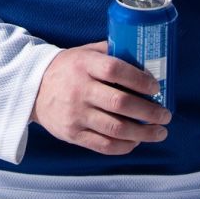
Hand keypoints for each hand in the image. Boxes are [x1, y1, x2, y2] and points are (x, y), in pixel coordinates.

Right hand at [30, 41, 171, 155]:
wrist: (33, 89)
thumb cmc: (68, 68)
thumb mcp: (85, 52)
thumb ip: (111, 53)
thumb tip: (144, 58)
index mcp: (85, 65)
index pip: (115, 71)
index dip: (139, 79)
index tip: (156, 86)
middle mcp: (80, 90)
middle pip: (120, 103)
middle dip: (149, 111)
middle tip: (165, 114)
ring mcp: (76, 114)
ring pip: (115, 128)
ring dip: (143, 133)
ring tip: (159, 132)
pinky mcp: (73, 134)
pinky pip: (103, 145)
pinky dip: (124, 146)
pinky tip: (137, 142)